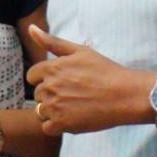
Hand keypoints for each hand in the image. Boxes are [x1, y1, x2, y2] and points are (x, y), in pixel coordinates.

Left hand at [26, 25, 149, 134]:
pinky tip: (71, 119)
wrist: (125, 95)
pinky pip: (47, 127)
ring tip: (73, 107)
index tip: (62, 82)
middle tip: (72, 95)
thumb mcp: (79, 51)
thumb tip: (31, 28)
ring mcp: (55, 106)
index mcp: (51, 68)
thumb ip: (52, 41)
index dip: (45, 79)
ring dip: (52, 111)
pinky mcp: (62, 124)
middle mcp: (49, 87)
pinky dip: (56, 126)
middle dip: (50, 95)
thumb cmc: (105, 71)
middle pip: (37, 94)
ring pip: (41, 111)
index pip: (31, 76)